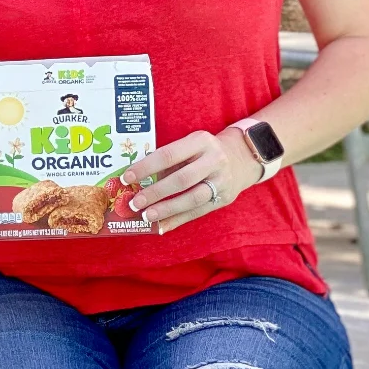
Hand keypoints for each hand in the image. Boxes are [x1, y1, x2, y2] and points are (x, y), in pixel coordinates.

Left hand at [123, 128, 260, 232]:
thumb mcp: (189, 147)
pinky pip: (198, 212)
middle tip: (135, 203)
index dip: (146, 168)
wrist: (241, 158)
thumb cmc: (203, 153)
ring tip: (147, 216)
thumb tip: (137, 181)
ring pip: (192, 199)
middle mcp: (214, 160)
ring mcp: (222, 181)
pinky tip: (161, 226)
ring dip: (167, 210)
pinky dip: (178, 220)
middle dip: (156, 192)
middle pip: (181, 179)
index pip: (168, 155)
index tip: (126, 178)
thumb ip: (168, 161)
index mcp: (200, 141)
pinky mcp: (224, 198)